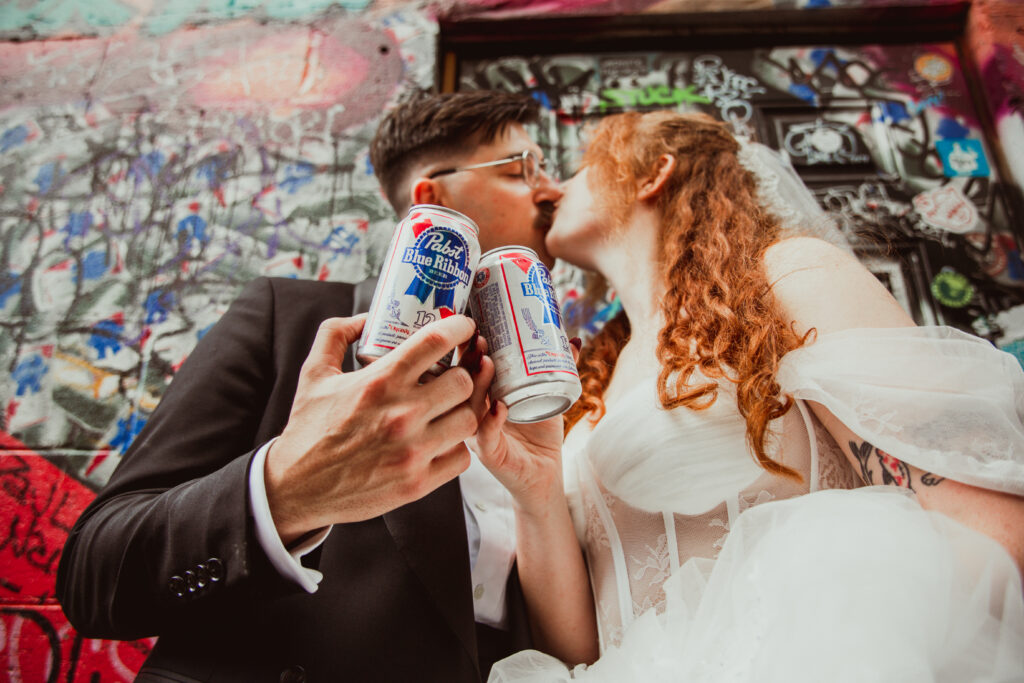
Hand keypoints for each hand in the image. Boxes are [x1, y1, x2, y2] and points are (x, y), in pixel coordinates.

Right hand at [265, 314, 490, 543]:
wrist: (296, 487)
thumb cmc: (308, 428)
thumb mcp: (314, 373)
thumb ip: (336, 334)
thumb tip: (366, 318)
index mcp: (379, 382)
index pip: (436, 340)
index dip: (459, 327)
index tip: (463, 327)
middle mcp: (401, 414)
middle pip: (463, 381)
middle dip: (462, 375)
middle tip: (453, 377)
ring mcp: (412, 451)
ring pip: (469, 419)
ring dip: (462, 412)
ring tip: (448, 410)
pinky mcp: (418, 483)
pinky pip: (461, 458)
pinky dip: (455, 448)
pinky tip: (440, 442)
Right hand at [468, 339, 580, 517]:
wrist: (545, 476)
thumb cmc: (539, 436)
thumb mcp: (548, 397)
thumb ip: (557, 370)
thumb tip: (573, 340)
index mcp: (481, 398)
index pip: (466, 370)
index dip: (467, 349)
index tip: (474, 325)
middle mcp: (473, 415)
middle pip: (461, 384)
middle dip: (468, 360)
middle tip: (479, 339)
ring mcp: (478, 435)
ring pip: (470, 407)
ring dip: (477, 384)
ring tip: (487, 363)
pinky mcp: (490, 455)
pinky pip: (485, 437)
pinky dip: (491, 421)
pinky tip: (500, 406)